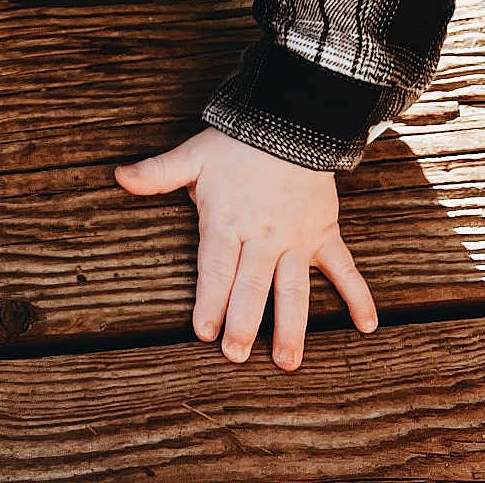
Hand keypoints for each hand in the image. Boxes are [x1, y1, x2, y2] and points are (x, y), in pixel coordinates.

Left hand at [113, 126, 377, 370]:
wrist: (290, 122)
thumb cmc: (234, 144)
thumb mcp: (192, 156)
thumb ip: (157, 174)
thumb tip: (118, 177)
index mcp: (227, 220)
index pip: (215, 268)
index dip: (209, 300)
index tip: (203, 331)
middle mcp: (263, 236)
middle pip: (251, 286)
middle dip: (243, 323)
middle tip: (236, 356)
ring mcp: (296, 238)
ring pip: (294, 289)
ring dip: (292, 326)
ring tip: (288, 362)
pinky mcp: (324, 234)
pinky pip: (345, 269)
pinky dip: (358, 296)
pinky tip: (367, 326)